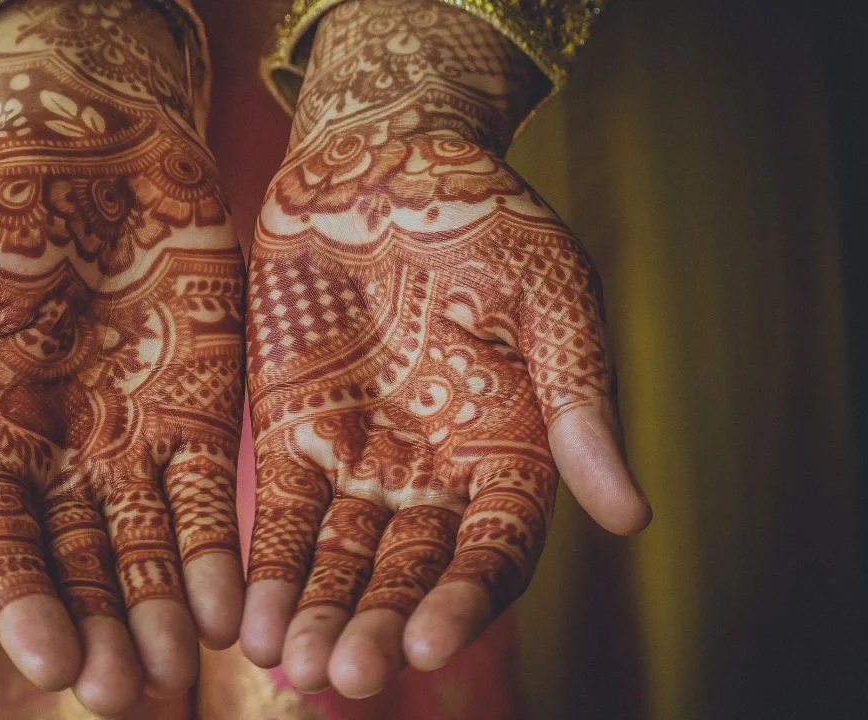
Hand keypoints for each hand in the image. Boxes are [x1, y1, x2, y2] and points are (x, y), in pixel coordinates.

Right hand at [0, 1, 243, 712]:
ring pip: (147, 550)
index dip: (25, 607)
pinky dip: (221, 554)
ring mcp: (131, 441)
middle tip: (129, 695)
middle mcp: (58, 460)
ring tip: (181, 672)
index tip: (53, 665)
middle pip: (81, 568)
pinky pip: (208, 498)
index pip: (2, 547)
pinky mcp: (197, 414)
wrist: (97, 146)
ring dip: (163, 613)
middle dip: (103, 632)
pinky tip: (236, 609)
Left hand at [239, 0, 650, 697]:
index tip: (429, 646)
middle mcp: (434, 471)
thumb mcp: (548, 296)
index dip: (462, 602)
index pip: (491, 554)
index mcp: (509, 452)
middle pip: (407, 574)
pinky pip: (279, 512)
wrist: (385, 157)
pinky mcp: (292, 431)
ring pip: (340, 559)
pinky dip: (265, 564)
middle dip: (376, 626)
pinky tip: (246, 618)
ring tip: (290, 667)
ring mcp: (360, 455)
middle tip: (345, 677)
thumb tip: (631, 520)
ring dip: (316, 614)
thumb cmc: (485, 216)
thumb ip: (577, 404)